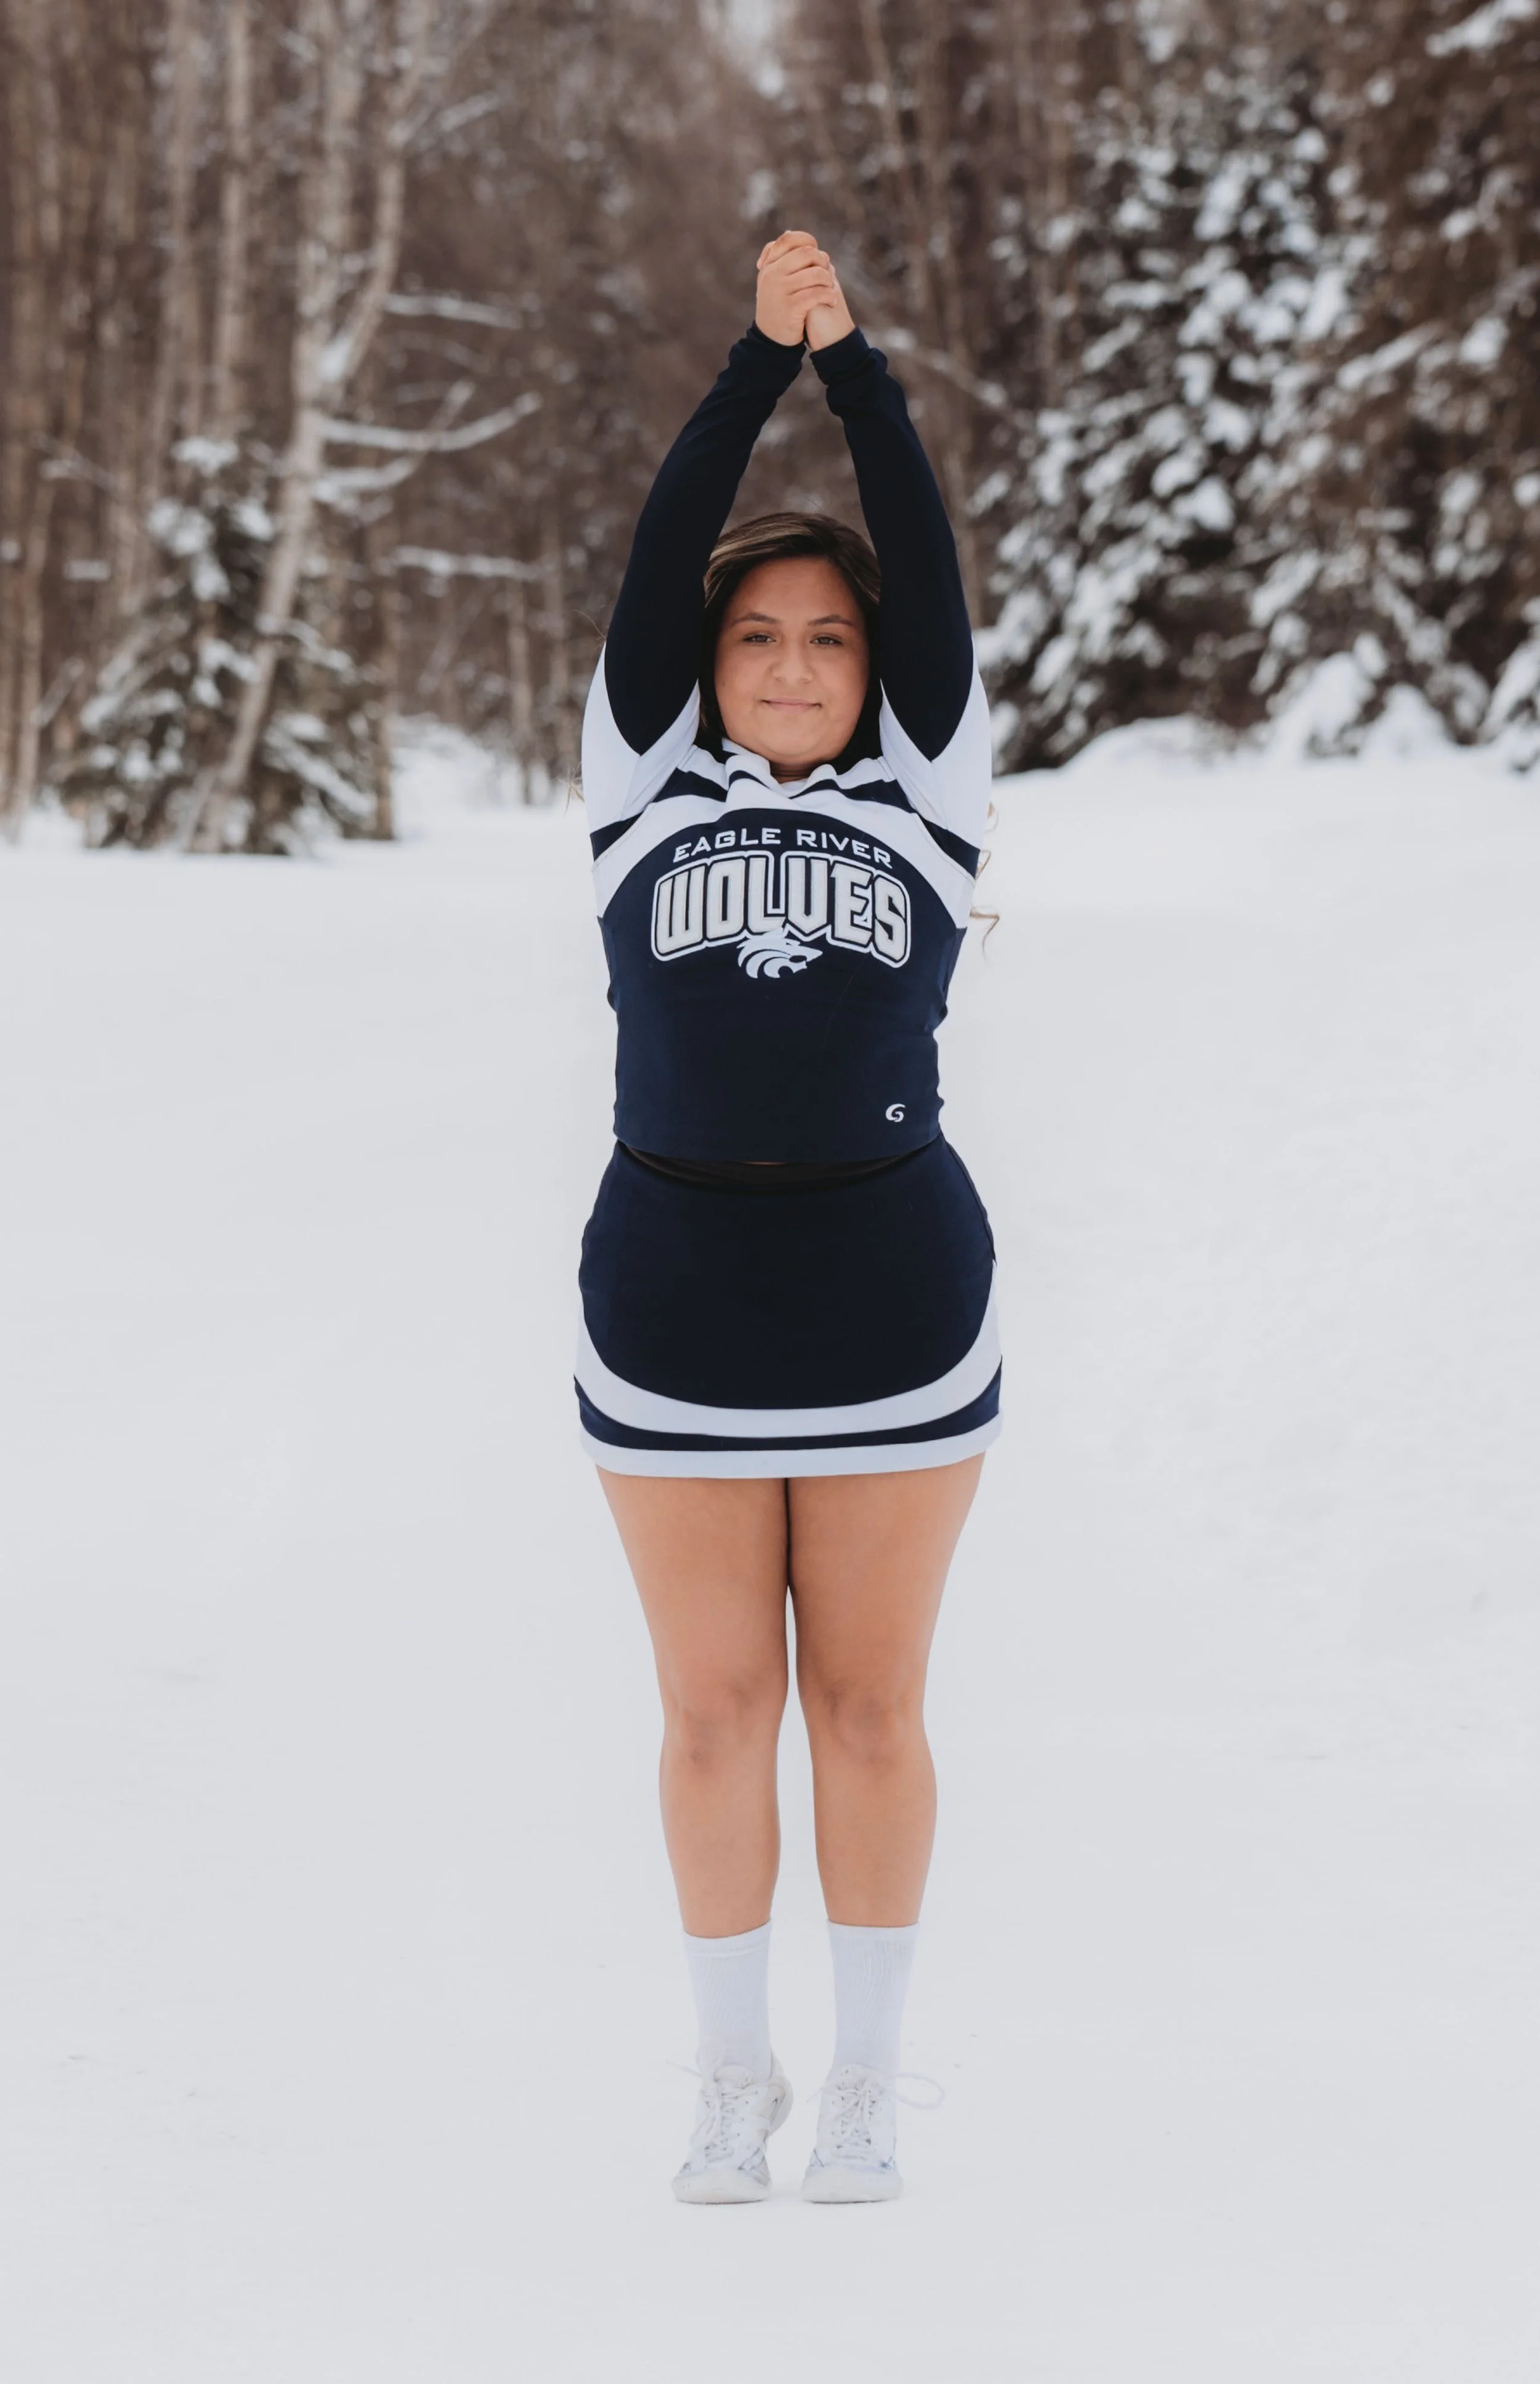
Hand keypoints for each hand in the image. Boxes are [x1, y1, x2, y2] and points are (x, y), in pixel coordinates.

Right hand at [755, 229, 851, 347]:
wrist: (771, 340)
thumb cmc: (777, 307)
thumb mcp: (774, 280)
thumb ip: (782, 259)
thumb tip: (790, 232)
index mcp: (769, 266)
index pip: (789, 239)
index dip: (808, 243)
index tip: (816, 257)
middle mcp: (771, 275)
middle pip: (806, 253)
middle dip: (822, 261)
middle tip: (827, 273)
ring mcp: (780, 291)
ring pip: (815, 273)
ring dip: (828, 280)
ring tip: (830, 288)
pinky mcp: (790, 308)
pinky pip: (816, 294)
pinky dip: (828, 296)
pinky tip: (831, 301)